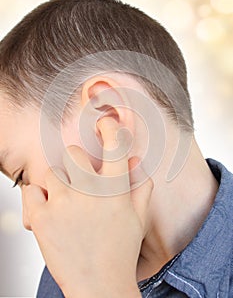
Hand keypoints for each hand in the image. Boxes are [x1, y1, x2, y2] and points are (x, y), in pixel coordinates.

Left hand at [23, 118, 152, 297]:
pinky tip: (48, 212)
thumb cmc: (120, 251)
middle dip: (75, 162)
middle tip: (78, 179)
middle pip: (73, 153)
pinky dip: (36, 199)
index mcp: (115, 189)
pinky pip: (30, 191)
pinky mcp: (42, 218)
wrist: (99, 285)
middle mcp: (89, 191)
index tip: (105, 122)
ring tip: (64, 202)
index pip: (114, 146)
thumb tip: (138, 164)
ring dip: (56, 183)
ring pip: (51, 171)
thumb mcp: (137, 219)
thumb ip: (141, 188)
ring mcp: (64, 203)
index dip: (110, 128)